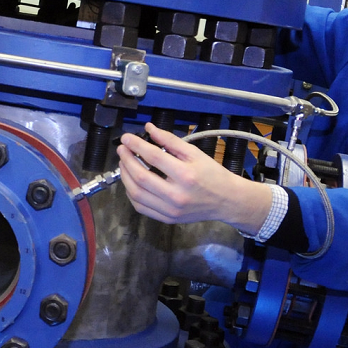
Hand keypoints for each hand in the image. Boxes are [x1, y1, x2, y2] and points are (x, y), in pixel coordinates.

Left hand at [117, 123, 271, 233]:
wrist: (226, 201)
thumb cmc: (211, 174)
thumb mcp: (194, 153)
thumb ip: (170, 141)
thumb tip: (149, 128)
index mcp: (186, 175)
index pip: (154, 157)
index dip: (136, 145)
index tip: (126, 138)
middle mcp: (176, 195)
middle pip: (141, 177)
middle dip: (126, 160)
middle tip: (122, 149)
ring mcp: (170, 210)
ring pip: (136, 194)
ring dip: (125, 176)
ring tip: (124, 163)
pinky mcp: (167, 219)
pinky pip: (140, 207)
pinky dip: (131, 193)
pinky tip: (131, 181)